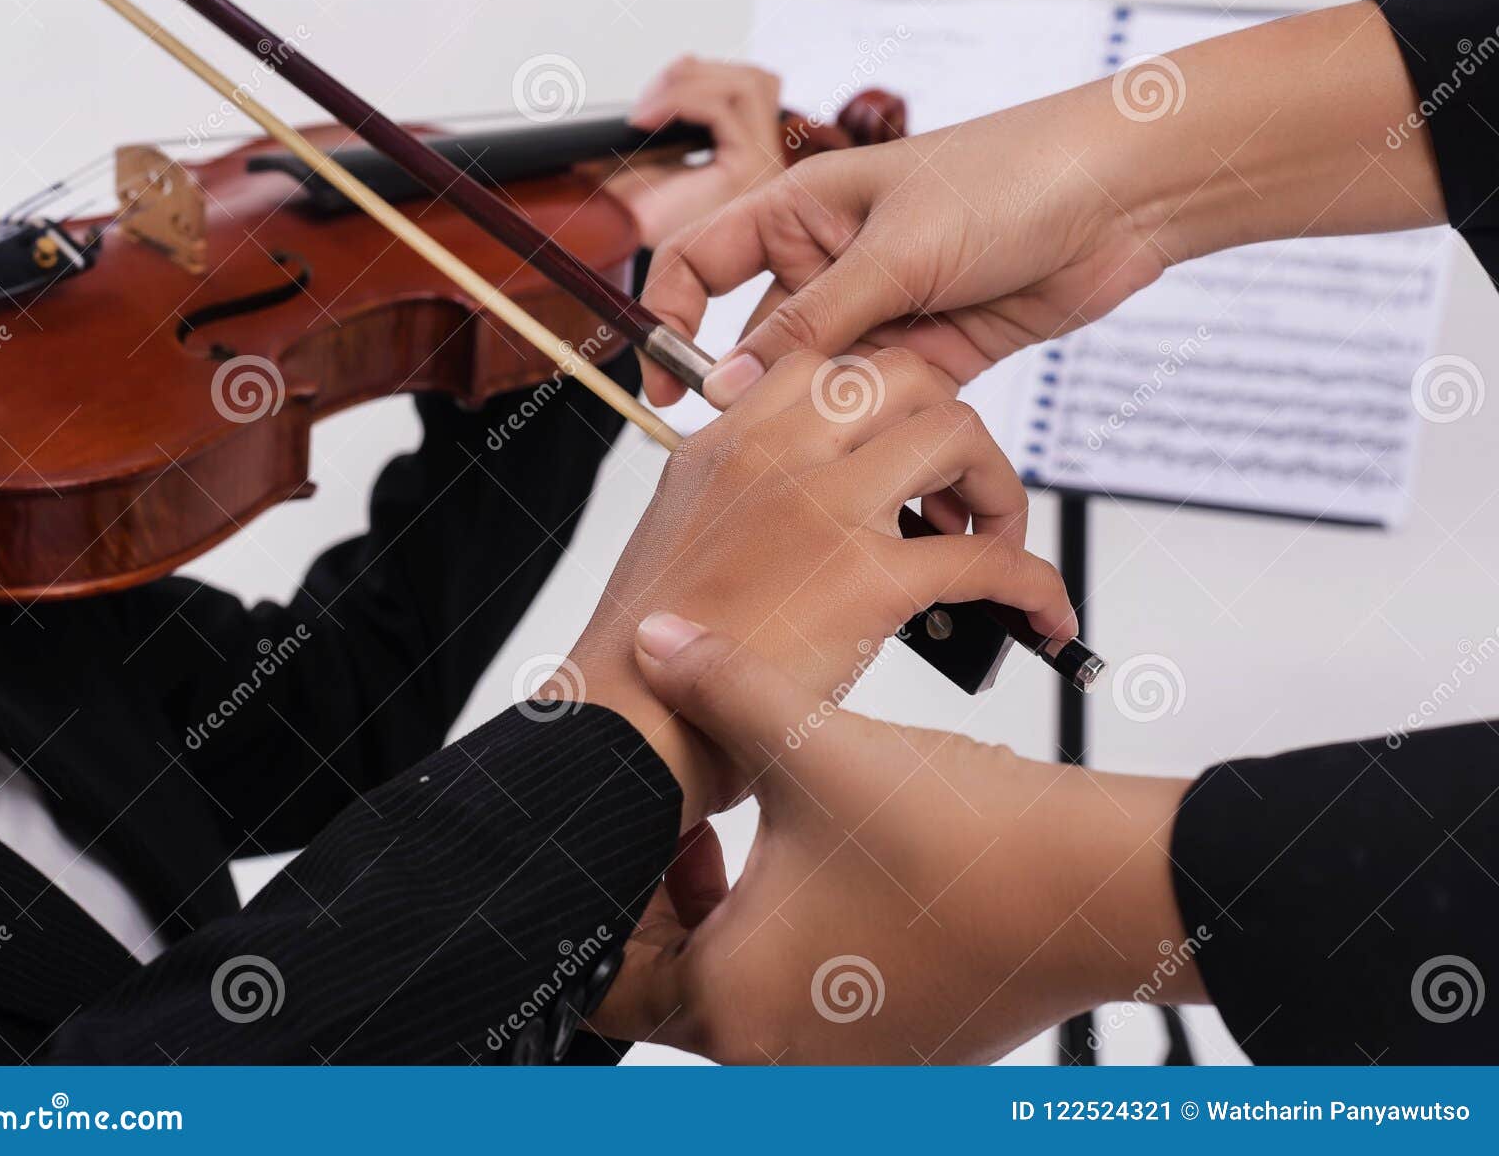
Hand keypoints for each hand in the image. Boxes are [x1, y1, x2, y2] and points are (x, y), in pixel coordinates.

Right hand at [558, 348, 1076, 828]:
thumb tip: (798, 509)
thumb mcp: (678, 537)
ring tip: (991, 544)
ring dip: (997, 486)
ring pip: (957, 434)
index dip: (887, 400)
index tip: (904, 452)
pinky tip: (1042, 616)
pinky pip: (988, 561)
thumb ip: (738, 498)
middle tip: (955, 495)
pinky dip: (1035, 584)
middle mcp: (775, 453)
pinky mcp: (865, 580)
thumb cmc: (647, 661)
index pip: (829, 366)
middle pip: (906, 376)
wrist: (625, 728)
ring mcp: (822, 508)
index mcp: (725, 441)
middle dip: (951, 427)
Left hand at [595, 619, 1202, 1063]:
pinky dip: (814, 946)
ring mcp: (846, 1065)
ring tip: (786, 840)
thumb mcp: (809, 746)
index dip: (626, 892)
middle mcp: (779, 1053)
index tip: (662, 835)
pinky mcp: (904, 1052)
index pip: (611, 977)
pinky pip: (822, 1004)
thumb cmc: (958, 841)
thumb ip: (717, 687)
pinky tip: (852, 874)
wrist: (1097, 885)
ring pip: (751, 991)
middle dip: (683, 902)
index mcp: (732, 1001)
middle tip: (715, 831)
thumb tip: (657, 644)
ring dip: (747, 921)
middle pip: (678, 984)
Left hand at [600, 57, 785, 248]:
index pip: (748, 97)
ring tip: (649, 108)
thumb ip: (665, 130)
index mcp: (747, 164)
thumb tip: (662, 82)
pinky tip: (648, 119)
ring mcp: (764, 167)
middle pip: (757, 83)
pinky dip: (681, 100)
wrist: (635, 271)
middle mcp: (766, 166)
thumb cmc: (644, 228)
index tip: (649, 101)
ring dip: (692, 82)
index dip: (698, 82)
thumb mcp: (651, 167)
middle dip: (696, 75)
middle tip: (648, 100)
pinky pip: (726, 105)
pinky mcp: (752, 169)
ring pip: (751, 84)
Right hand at [639, 0, 1440, 408]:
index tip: (663, 384)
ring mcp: (883, 310)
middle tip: (746, 453)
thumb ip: (811, 325)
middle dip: (754, 396)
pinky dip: (881, 440)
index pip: (704, 262)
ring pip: (825, 384)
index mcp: (803, 211)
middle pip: (762, 339)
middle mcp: (833, 263)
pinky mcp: (932, 352)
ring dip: (823, 427)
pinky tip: (875, 472)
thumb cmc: (1010, 177)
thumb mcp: (894, 251)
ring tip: (816, 472)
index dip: (671, 318)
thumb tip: (731, 385)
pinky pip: (885, 405)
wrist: (1121, 194)